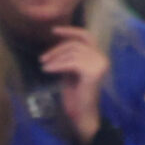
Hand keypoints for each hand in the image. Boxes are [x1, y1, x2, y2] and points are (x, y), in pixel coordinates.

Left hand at [42, 25, 111, 141]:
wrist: (82, 114)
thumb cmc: (76, 95)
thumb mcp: (71, 70)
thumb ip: (69, 57)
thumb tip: (58, 45)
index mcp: (99, 58)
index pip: (86, 37)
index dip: (70, 31)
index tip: (53, 31)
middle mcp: (102, 59)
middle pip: (75, 45)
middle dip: (56, 50)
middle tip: (42, 58)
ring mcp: (99, 65)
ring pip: (72, 53)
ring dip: (55, 59)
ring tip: (44, 66)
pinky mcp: (93, 73)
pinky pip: (71, 63)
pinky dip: (57, 65)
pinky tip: (47, 70)